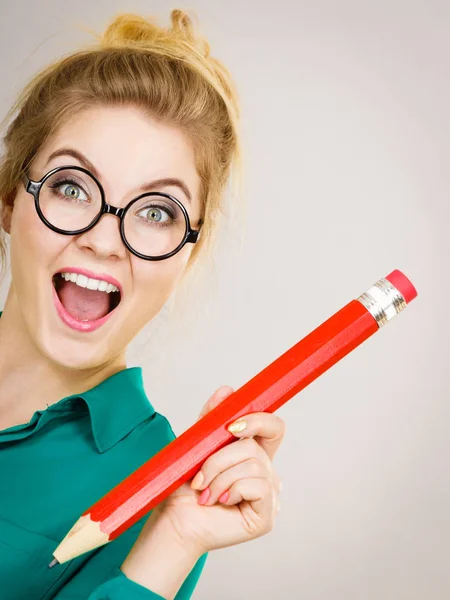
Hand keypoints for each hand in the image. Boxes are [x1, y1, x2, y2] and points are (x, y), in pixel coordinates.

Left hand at [149, 385, 284, 554]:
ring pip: (254, 465)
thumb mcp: (197, 446)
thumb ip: (213, 419)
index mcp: (254, 454)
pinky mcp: (267, 516)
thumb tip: (228, 390)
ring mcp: (270, 495)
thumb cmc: (184, 487)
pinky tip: (219, 501)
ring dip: (219, 477)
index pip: (274, 428)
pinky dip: (230, 490)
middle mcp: (266, 473)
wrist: (174, 520)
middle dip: (219, 458)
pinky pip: (257, 486)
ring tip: (205, 493)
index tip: (231, 426)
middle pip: (254, 446)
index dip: (260, 420)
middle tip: (199, 476)